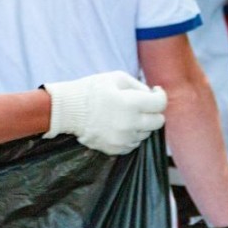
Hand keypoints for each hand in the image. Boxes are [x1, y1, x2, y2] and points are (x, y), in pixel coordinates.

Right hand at [43, 70, 166, 154]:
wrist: (66, 110)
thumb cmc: (91, 90)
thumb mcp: (115, 77)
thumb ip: (138, 85)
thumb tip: (152, 95)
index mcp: (131, 104)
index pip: (160, 104)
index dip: (160, 96)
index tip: (155, 92)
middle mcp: (130, 124)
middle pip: (158, 122)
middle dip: (153, 111)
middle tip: (142, 104)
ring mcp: (123, 139)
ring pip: (146, 134)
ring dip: (141, 124)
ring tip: (126, 114)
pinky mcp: (116, 149)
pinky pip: (133, 144)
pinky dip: (130, 134)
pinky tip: (119, 125)